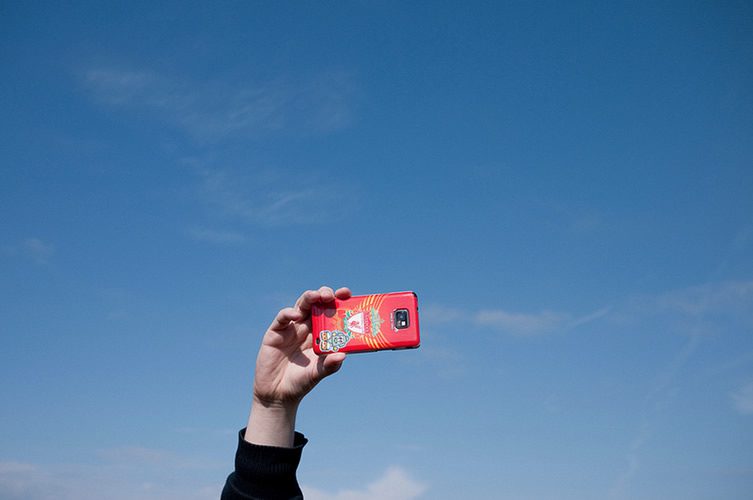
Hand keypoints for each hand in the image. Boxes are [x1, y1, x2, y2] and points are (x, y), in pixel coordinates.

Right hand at [245, 286, 350, 445]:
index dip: (338, 300)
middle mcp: (307, 327)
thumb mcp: (317, 374)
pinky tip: (296, 315)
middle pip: (317, 303)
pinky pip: (282, 318)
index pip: (331, 311)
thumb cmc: (300, 382)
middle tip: (331, 296)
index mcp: (321, 333)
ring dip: (309, 297)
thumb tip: (343, 355)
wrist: (277, 395)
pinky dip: (288, 313)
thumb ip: (329, 365)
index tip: (347, 294)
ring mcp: (291, 328)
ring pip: (300, 305)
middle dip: (324, 294)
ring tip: (316, 296)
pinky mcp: (275, 332)